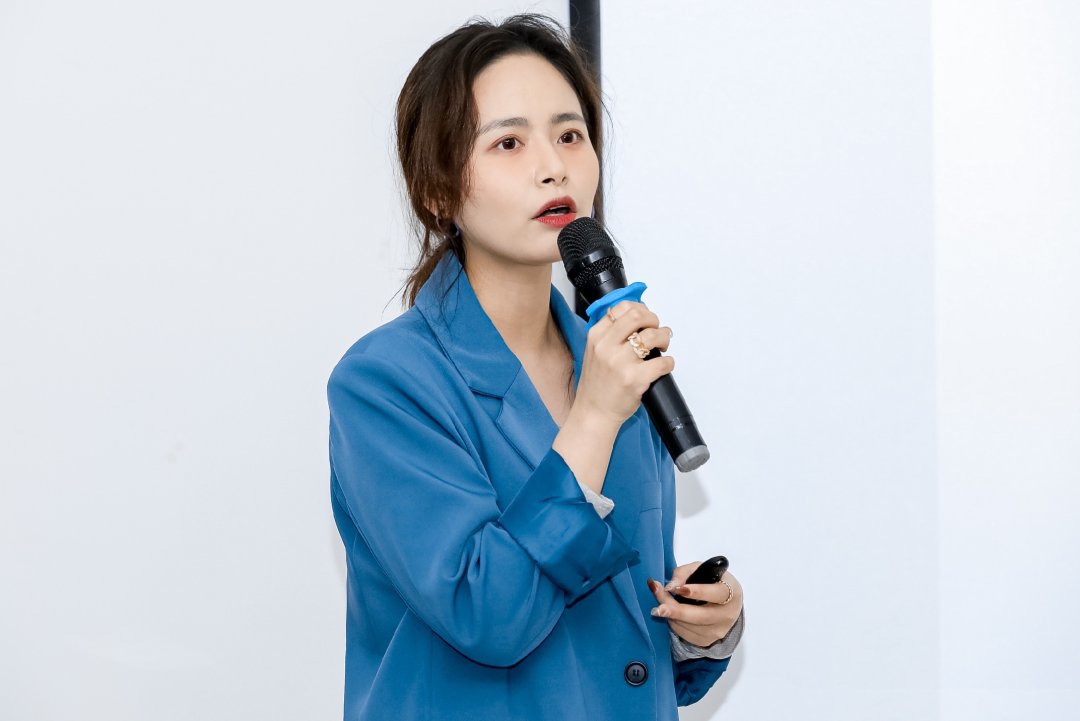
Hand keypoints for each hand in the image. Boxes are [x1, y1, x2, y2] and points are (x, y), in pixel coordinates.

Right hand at [573, 300, 673, 427]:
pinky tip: (663, 366)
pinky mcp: (634, 380)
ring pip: (653, 336)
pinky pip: (663, 363)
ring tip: (663, 346)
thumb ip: (611, 334)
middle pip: (638, 316)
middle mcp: (606, 346)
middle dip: (654, 320)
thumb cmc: (597, 384)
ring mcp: (620, 363)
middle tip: (657, 330)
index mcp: (596, 336)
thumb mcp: (595, 351)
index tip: (646, 319)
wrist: (594, 412)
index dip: (640, 310)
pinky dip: (669, 362)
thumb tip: (638, 318)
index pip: (621, 308)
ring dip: (664, 338)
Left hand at [647, 563, 743, 646]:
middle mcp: (728, 613)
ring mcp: (719, 630)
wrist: (722, 604)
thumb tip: (671, 586)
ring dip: (671, 616)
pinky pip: (686, 634)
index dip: (698, 591)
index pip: (717, 593)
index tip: (678, 589)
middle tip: (659, 608)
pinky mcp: (708, 640)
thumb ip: (684, 573)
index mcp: (731, 591)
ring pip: (690, 626)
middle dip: (677, 611)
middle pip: (701, 616)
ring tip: (660, 606)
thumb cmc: (710, 582)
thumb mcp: (700, 569)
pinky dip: (675, 624)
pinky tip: (671, 615)